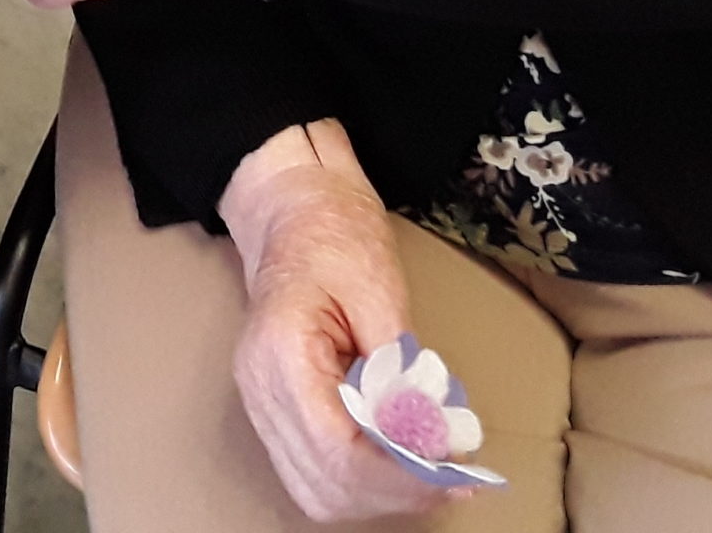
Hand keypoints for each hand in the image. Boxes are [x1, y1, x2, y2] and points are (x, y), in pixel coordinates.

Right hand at [220, 123, 457, 521]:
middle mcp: (259, 390)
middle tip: (452, 479)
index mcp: (279, 352)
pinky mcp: (276, 413)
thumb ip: (401, 369)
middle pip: (324, 485)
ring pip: (316, 492)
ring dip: (377, 496)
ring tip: (431, 474)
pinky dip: (362, 482)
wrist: (295, 215)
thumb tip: (431, 440)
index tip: (452, 473)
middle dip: (394, 493)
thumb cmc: (335, 237)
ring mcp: (260, 405)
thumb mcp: (379, 288)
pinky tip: (401, 462)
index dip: (398, 475)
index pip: (335, 450)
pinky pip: (315, 474)